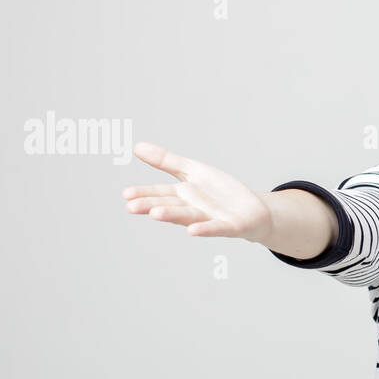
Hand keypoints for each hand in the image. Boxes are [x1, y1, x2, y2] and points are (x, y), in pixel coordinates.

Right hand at [122, 142, 273, 242]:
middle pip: (170, 206)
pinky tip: (193, 231)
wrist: (253, 210)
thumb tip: (136, 146)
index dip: (144, 194)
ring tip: (155, 213)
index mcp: (183, 196)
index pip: (160, 193)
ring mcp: (210, 219)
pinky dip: (205, 230)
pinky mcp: (230, 227)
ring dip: (172, 215)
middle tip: (131, 207)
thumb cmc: (221, 193)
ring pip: (189, 216)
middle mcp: (193, 209)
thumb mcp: (193, 171)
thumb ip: (167, 161)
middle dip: (152, 206)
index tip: (126, 195)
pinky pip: (216, 228)